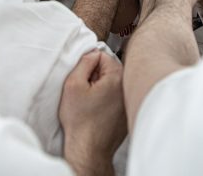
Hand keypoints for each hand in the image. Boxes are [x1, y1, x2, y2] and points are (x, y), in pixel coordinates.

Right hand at [59, 51, 126, 172]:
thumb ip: (84, 61)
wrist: (89, 149)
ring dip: (102, 88)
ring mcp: (129, 101)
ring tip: (92, 103)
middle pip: (110, 68)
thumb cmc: (80, 121)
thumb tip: (92, 53)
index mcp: (117, 77)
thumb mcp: (73, 84)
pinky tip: (98, 112)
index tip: (83, 79)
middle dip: (96, 76)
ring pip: (113, 83)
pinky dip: (107, 100)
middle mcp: (128, 87)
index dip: (88, 66)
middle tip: (86, 92)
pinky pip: (116, 97)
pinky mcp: (127, 113)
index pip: (102, 55)